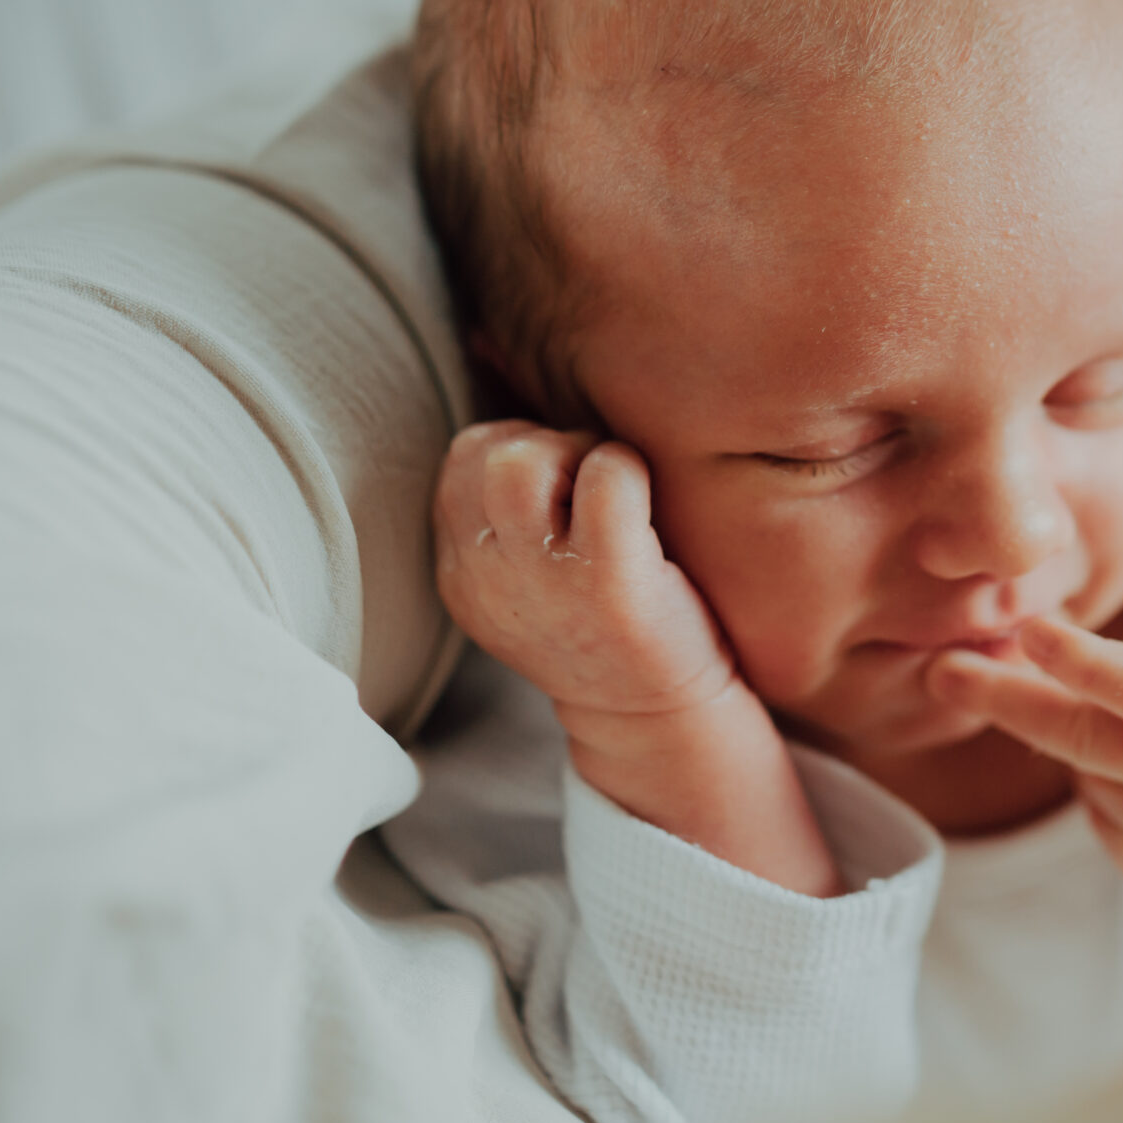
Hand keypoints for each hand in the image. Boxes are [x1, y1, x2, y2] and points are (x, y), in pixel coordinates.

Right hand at [434, 422, 841, 895]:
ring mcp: (544, 583)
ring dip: (581, 452)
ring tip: (612, 499)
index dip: (522, 448)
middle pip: (483, 453)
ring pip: (523, 460)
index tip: (564, 491)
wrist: (661, 721)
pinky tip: (648, 515)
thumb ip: (510, 506)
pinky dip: (631, 470)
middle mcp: (487, 579)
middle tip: (590, 490)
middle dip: (547, 442)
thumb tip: (518, 401)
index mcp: (462, 574)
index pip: (461, 461)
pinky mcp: (610, 584)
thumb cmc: (607, 623)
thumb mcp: (530, 574)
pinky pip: (609, 474)